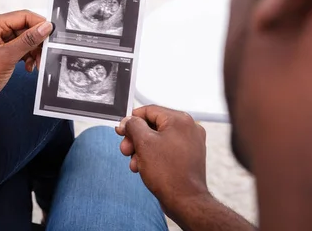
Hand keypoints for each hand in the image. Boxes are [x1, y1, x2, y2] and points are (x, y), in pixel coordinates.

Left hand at [0, 10, 52, 113]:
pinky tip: (29, 67)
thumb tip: (46, 27)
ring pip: (26, 40)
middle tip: (44, 55)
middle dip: (37, 42)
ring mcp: (0, 42)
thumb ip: (28, 40)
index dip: (39, 25)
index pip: (23, 16)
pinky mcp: (3, 53)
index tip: (52, 35)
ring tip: (37, 64)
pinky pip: (22, 50)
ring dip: (34, 52)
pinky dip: (28, 57)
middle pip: (26, 28)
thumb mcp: (7, 57)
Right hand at [116, 105, 209, 220]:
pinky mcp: (189, 155)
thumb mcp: (144, 143)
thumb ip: (133, 126)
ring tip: (134, 163)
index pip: (149, 110)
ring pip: (158, 138)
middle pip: (153, 125)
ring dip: (142, 149)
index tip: (121, 130)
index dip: (132, 120)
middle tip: (126, 149)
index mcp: (180, 120)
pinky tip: (143, 167)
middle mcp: (188, 128)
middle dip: (136, 138)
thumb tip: (129, 120)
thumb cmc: (168, 174)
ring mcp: (190, 142)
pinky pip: (166, 148)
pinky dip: (153, 155)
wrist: (185, 201)